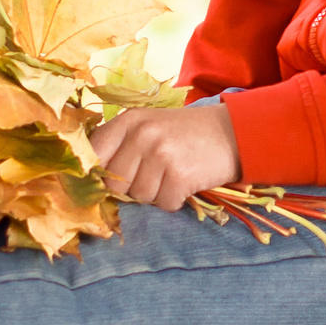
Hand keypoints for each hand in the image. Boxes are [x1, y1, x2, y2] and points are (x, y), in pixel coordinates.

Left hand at [91, 103, 241, 211]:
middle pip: (115, 184)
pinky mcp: (180, 176)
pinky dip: (175, 200)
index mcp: (129, 120)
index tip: (109, 180)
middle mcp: (142, 134)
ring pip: (139, 197)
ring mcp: (161, 154)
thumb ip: (120, 145)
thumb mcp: (149, 126)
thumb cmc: (185, 134)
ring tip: (172, 176)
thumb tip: (93, 180)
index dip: (98, 174)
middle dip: (131, 188)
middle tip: (153, 176)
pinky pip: (164, 204)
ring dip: (156, 195)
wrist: (232, 132)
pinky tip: (185, 183)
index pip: (93, 155)